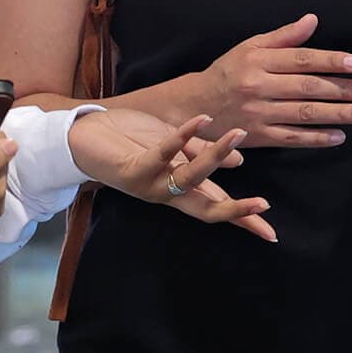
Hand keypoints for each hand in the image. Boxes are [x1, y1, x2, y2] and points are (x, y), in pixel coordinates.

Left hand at [69, 109, 275, 241]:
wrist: (81, 136)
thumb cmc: (127, 139)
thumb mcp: (171, 145)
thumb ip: (202, 154)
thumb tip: (240, 165)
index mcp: (177, 189)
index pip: (216, 205)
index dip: (243, 218)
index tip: (270, 232)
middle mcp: (165, 193)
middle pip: (206, 208)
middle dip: (235, 210)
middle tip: (263, 206)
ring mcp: (150, 183)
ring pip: (191, 177)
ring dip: (217, 156)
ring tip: (239, 134)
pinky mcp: (133, 168)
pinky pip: (164, 153)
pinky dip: (185, 136)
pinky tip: (204, 120)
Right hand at [199, 13, 351, 147]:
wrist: (195, 106)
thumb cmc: (227, 72)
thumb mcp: (249, 46)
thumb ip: (283, 36)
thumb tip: (313, 20)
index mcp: (258, 60)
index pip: (301, 59)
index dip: (330, 60)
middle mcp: (258, 86)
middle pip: (306, 87)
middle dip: (340, 89)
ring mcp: (258, 113)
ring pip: (303, 114)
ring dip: (336, 114)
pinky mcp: (258, 137)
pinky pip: (292, 138)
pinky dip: (316, 138)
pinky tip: (338, 136)